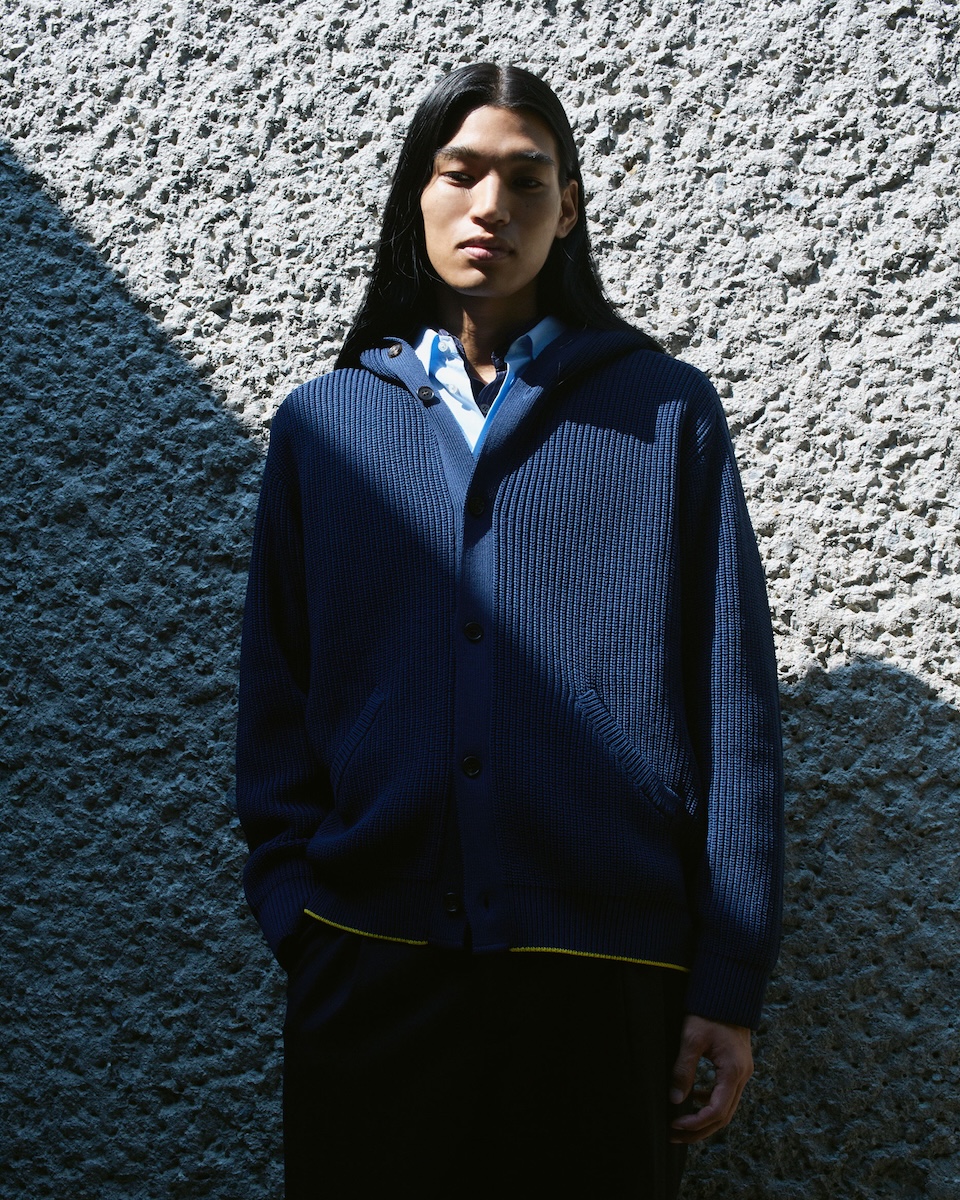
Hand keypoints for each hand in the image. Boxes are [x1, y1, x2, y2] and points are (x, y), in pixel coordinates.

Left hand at [668, 1015, 752, 1143]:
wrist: (728, 993)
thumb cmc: (709, 1012)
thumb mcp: (691, 1039)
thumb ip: (684, 1070)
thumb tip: (675, 1100)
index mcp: (733, 1072)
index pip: (716, 1111)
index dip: (695, 1123)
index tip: (674, 1125)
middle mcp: (742, 1076)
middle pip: (723, 1117)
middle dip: (699, 1130)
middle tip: (674, 1135)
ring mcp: (743, 1073)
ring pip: (726, 1108)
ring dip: (704, 1120)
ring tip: (680, 1123)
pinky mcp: (738, 1068)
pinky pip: (726, 1095)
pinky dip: (710, 1103)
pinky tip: (694, 1098)